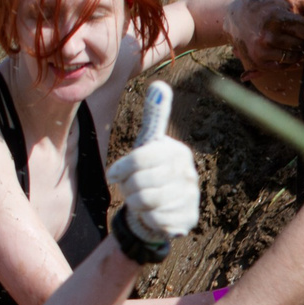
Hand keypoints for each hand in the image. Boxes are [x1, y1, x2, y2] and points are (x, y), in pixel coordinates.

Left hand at [105, 81, 200, 244]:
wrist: (164, 205)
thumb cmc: (151, 170)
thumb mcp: (149, 144)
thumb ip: (154, 115)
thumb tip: (159, 84)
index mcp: (177, 152)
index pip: (140, 158)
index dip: (121, 168)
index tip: (112, 175)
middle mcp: (188, 173)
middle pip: (139, 182)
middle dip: (127, 188)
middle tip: (131, 188)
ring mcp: (191, 197)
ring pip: (145, 202)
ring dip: (135, 203)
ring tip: (140, 199)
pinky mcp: (188, 219)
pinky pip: (154, 220)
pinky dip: (148, 218)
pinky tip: (153, 213)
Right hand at [227, 0, 303, 103]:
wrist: (238, 15)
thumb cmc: (270, 5)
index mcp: (277, 17)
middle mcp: (268, 35)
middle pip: (303, 44)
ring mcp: (262, 50)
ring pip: (295, 57)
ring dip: (300, 51)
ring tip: (296, 40)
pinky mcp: (259, 61)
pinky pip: (284, 66)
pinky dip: (290, 60)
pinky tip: (288, 50)